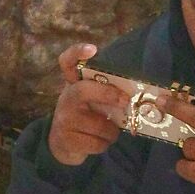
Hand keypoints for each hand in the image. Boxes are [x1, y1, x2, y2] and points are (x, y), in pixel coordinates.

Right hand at [46, 42, 127, 167]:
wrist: (61, 144)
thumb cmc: (83, 115)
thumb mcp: (89, 99)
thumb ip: (104, 92)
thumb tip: (133, 94)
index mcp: (73, 84)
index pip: (67, 62)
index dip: (77, 53)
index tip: (92, 49)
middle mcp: (66, 99)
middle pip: (83, 90)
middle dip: (107, 94)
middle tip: (124, 101)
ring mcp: (64, 120)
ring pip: (99, 124)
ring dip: (111, 130)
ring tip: (108, 130)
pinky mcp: (67, 140)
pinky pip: (98, 143)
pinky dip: (105, 144)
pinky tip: (99, 141)